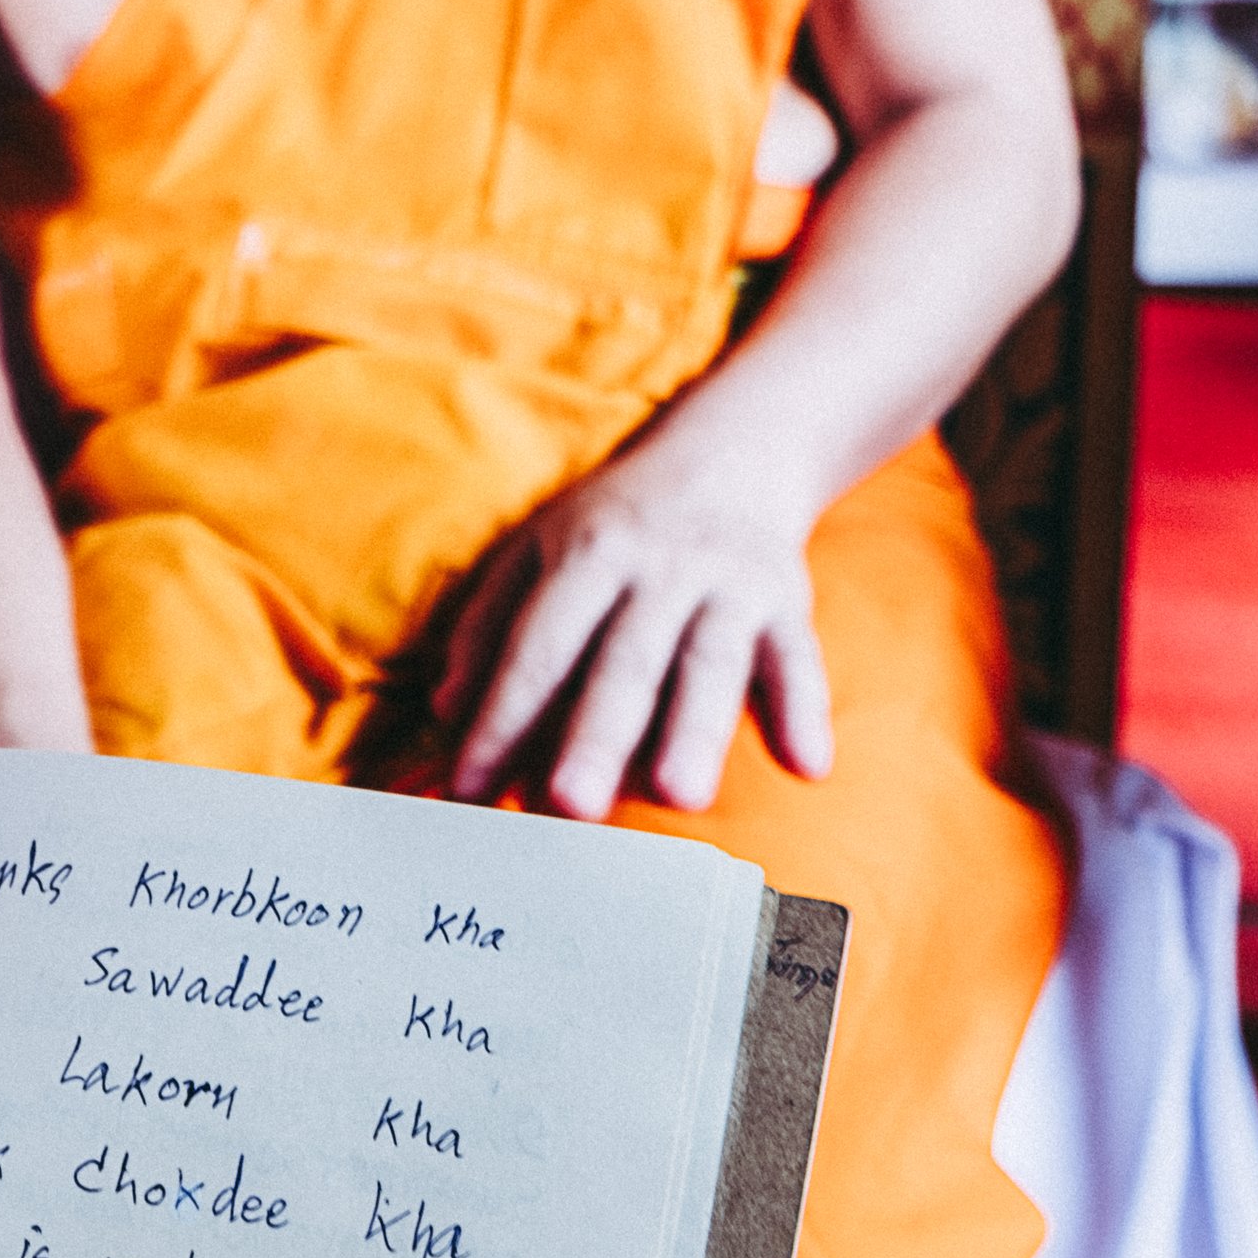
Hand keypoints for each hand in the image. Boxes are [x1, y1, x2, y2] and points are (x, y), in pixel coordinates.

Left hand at [441, 431, 832, 822]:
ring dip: (696, 731)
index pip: (538, 647)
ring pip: (710, 664)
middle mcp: (658, 570)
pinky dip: (807, 711)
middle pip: (624, 662)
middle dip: (596, 736)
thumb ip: (488, 624)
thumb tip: (448, 708)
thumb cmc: (616, 518)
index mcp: (585, 555)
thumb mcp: (537, 547)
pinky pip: (799, 659)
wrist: (732, 451)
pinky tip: (809, 767)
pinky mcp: (786, 602)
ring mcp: (727, 586)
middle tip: (570, 806)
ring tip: (681, 799)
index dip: (502, 718)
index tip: (469, 787)